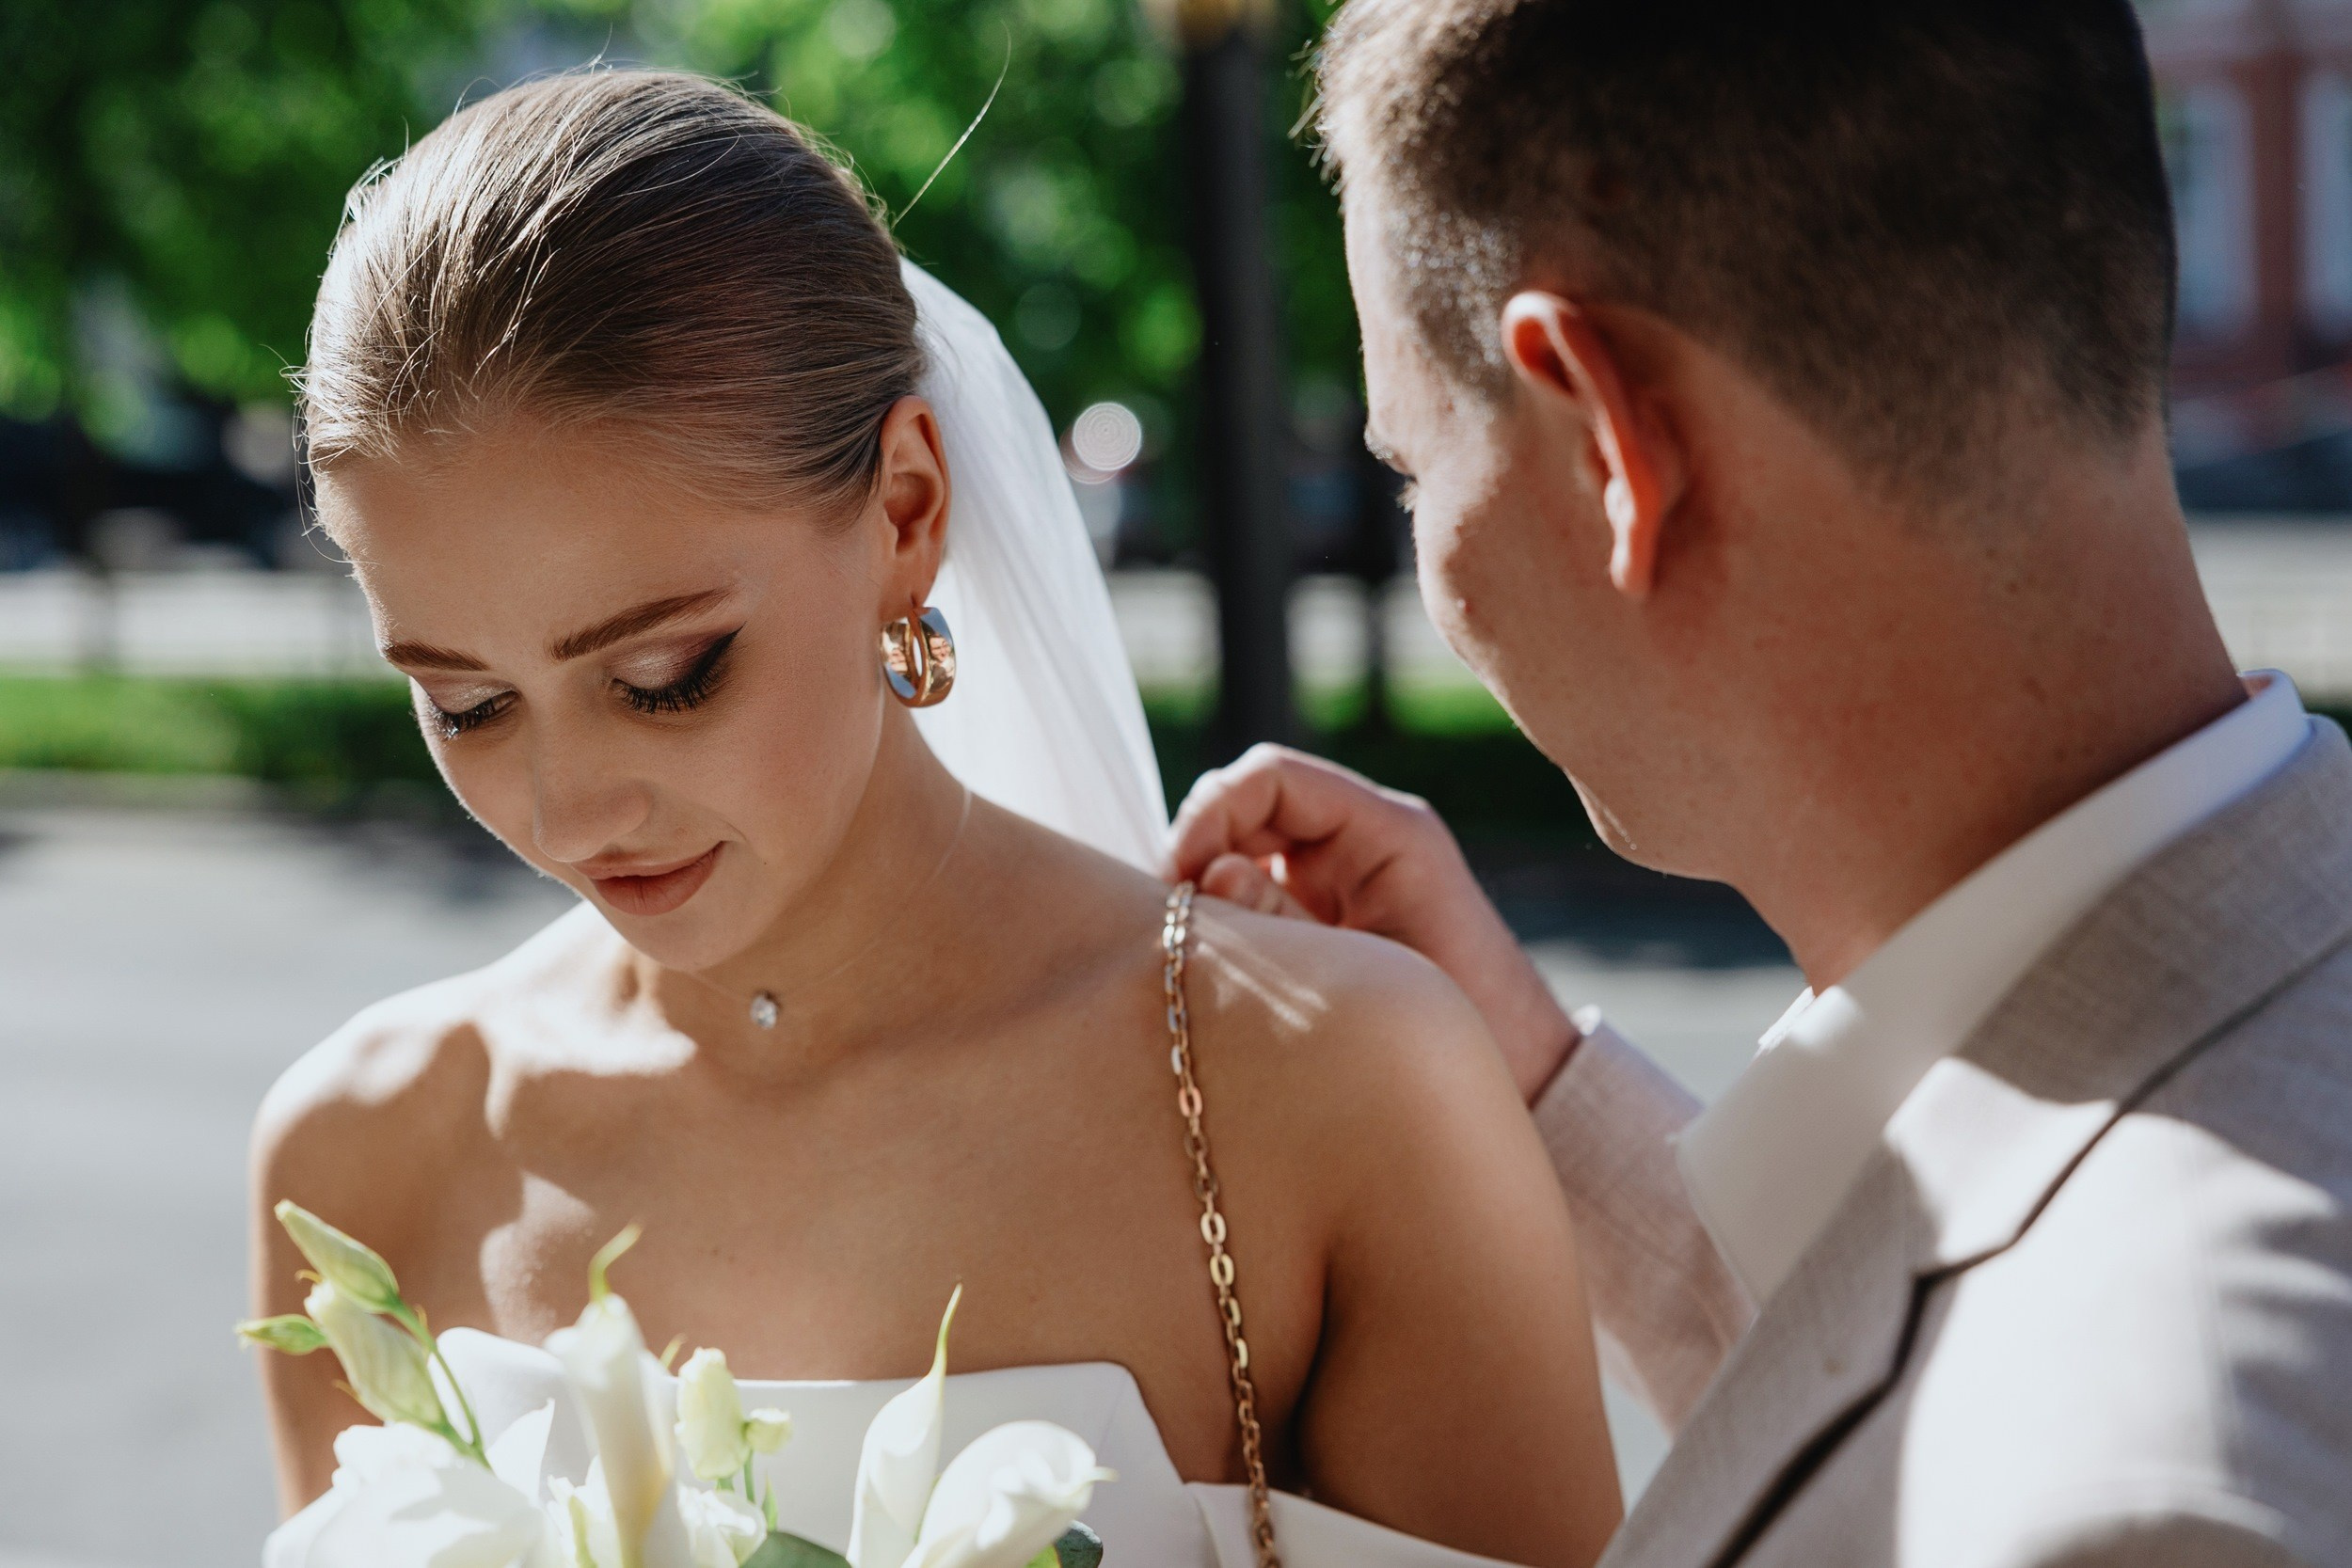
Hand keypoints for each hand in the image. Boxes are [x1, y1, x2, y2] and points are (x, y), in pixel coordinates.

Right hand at [1165, 745, 1581, 1101]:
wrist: (1524, 1074)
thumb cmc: (1467, 1028)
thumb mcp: (1369, 978)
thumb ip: (1284, 925)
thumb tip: (1206, 877)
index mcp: (1390, 832)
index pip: (1273, 778)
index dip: (1212, 813)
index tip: (1180, 879)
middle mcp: (1365, 837)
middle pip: (1252, 801)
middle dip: (1201, 847)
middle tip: (1174, 918)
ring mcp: (1345, 870)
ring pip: (1247, 842)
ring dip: (1210, 881)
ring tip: (1193, 942)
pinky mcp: (1330, 906)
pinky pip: (1261, 883)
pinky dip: (1230, 909)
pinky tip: (1220, 955)